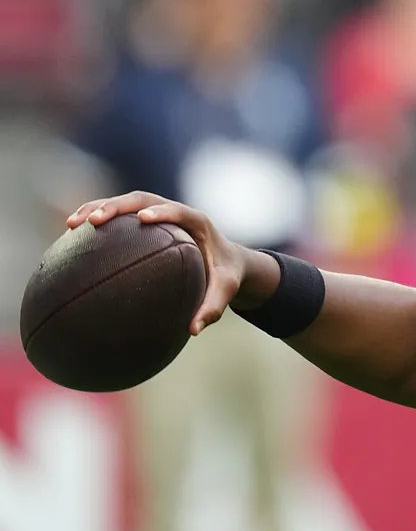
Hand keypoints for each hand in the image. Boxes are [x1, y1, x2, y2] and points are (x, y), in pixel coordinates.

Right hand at [67, 192, 273, 335]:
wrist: (228, 261)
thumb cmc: (226, 275)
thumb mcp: (225, 290)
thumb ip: (213, 308)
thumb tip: (193, 330)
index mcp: (198, 222)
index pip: (179, 211)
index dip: (162, 212)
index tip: (143, 219)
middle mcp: (176, 212)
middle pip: (143, 200)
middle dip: (116, 206)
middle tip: (92, 221)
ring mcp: (160, 213)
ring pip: (126, 203)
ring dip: (98, 208)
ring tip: (71, 225)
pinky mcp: (148, 220)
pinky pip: (121, 215)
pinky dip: (98, 219)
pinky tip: (73, 235)